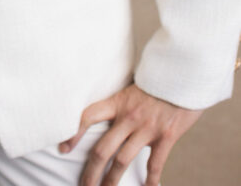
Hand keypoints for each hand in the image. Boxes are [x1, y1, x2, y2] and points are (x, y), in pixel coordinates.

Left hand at [58, 83, 202, 185]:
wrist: (184, 74)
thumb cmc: (158, 81)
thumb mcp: (133, 88)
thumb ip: (122, 103)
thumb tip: (110, 114)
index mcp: (118, 102)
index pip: (87, 116)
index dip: (73, 133)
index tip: (63, 149)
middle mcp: (128, 117)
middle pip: (102, 149)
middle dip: (91, 172)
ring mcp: (146, 128)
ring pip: (122, 160)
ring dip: (112, 180)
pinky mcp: (166, 136)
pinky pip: (155, 163)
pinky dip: (151, 179)